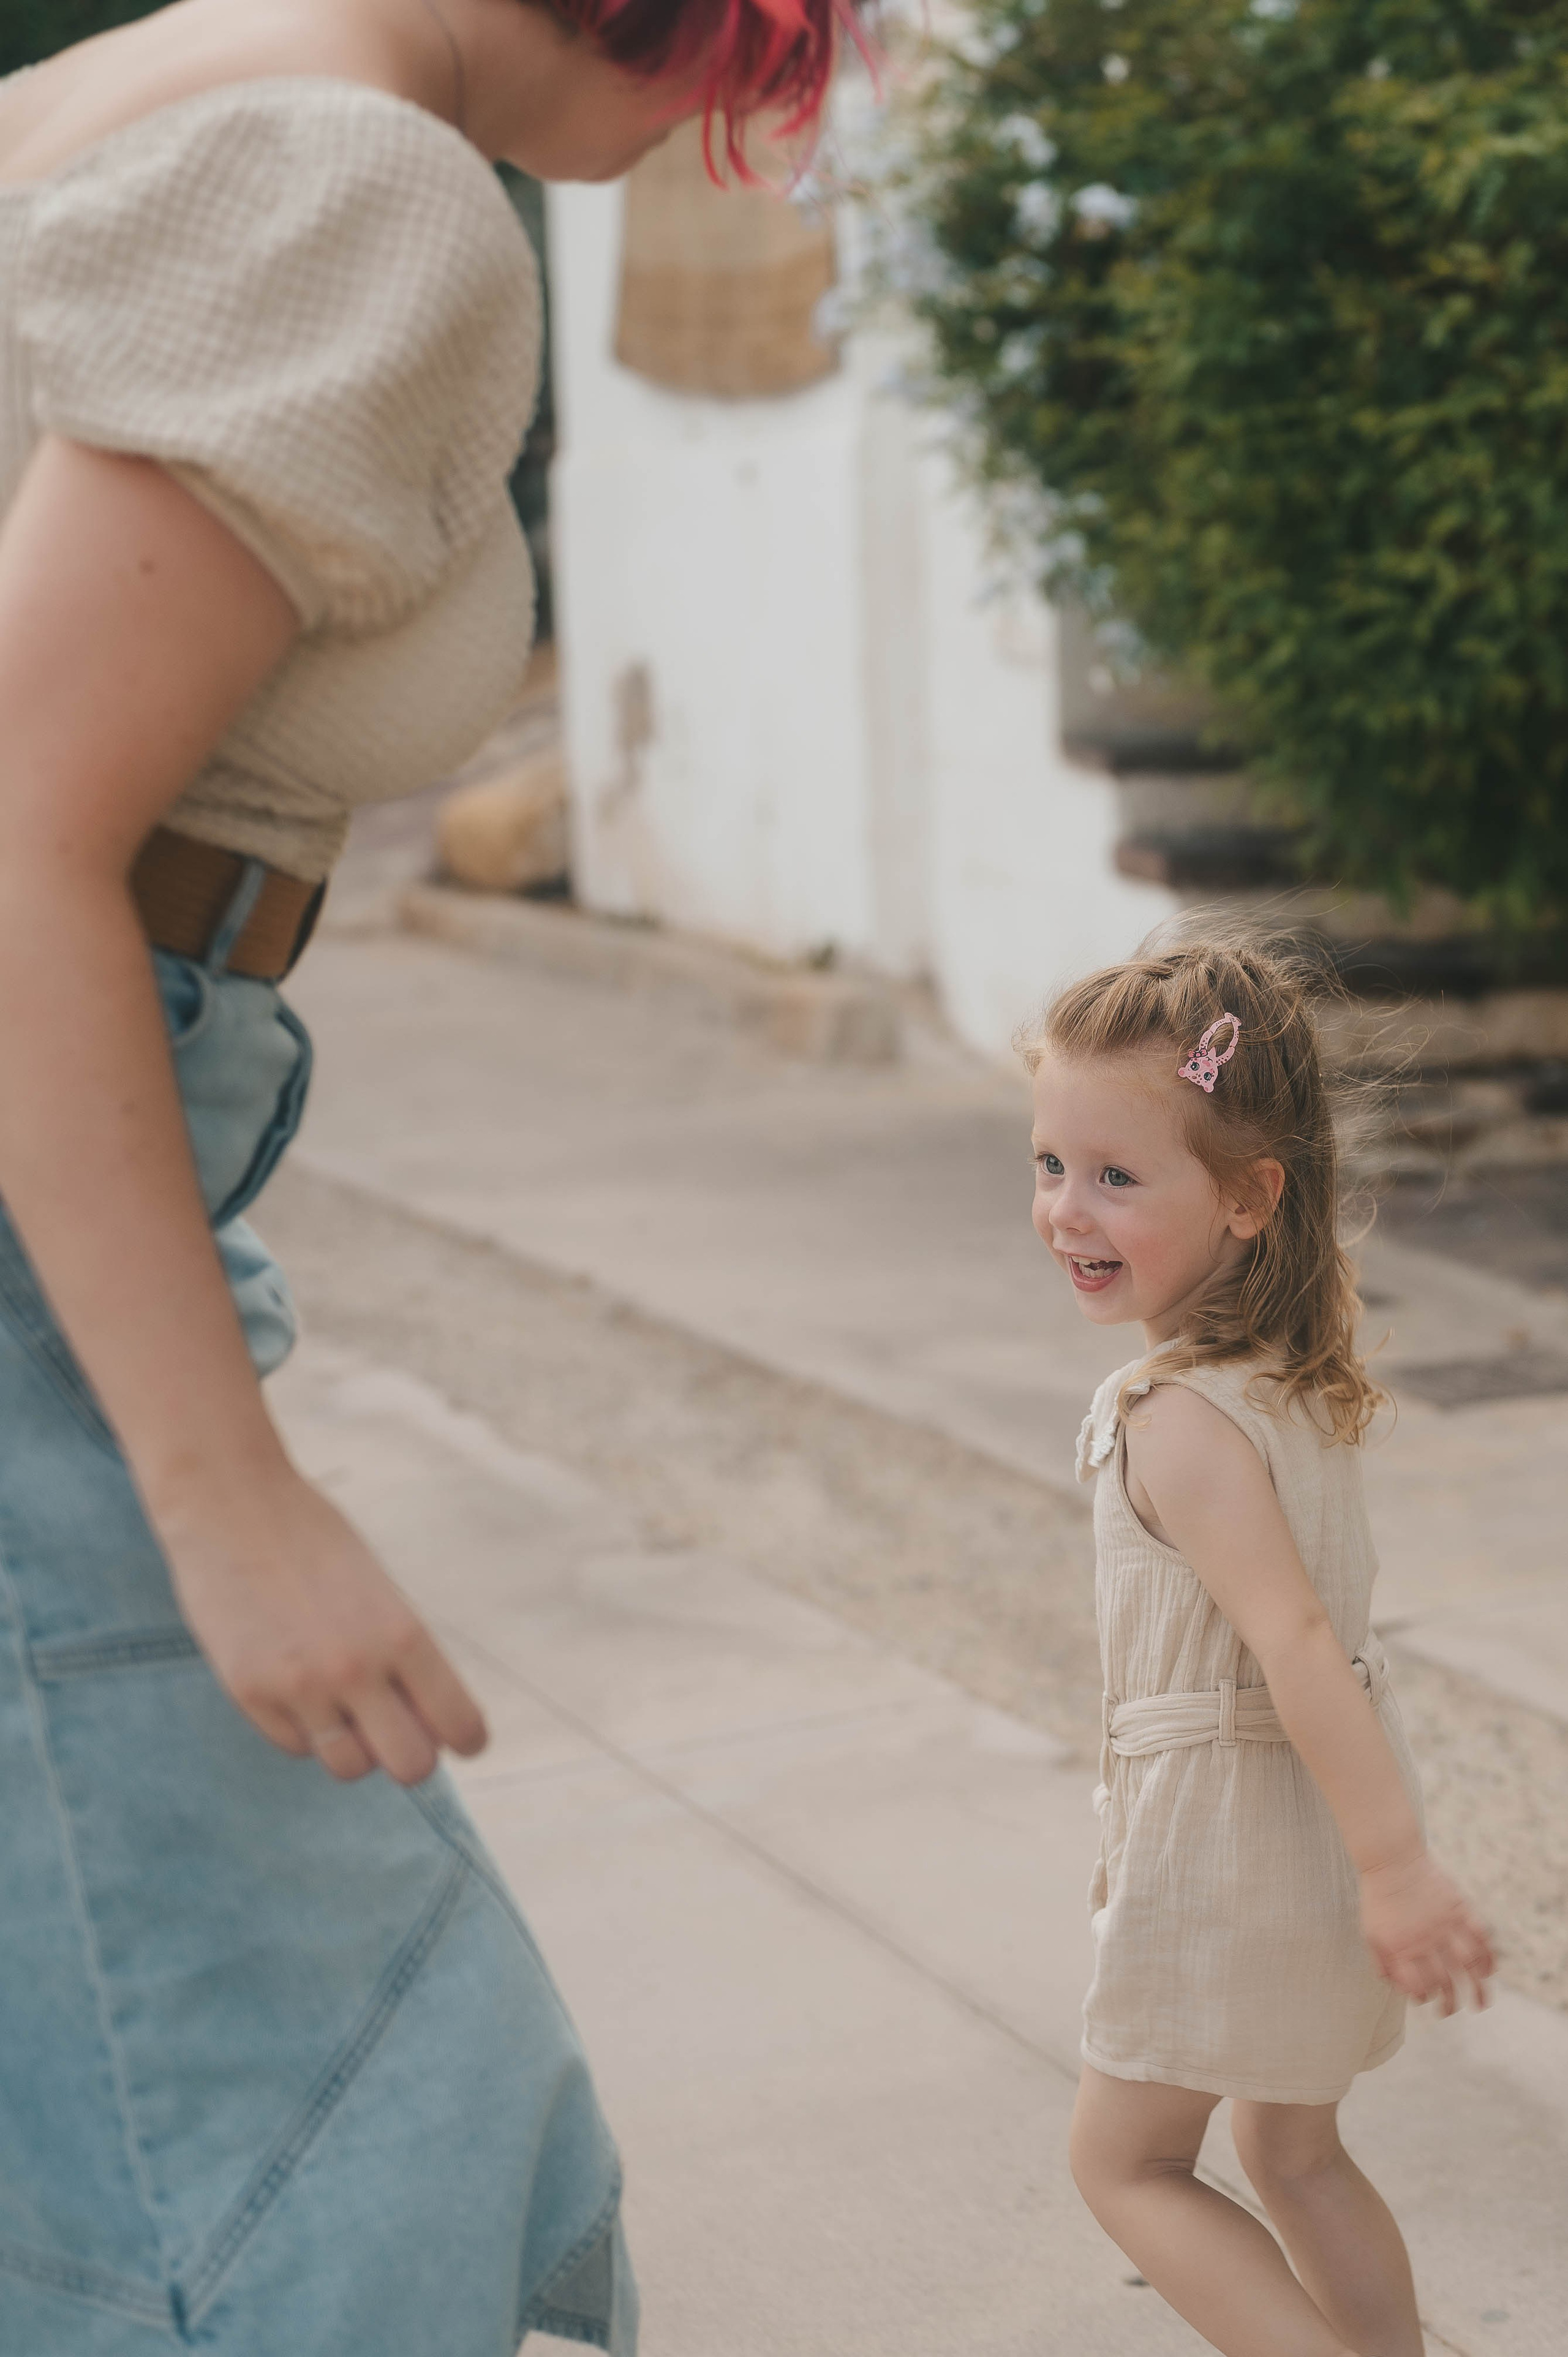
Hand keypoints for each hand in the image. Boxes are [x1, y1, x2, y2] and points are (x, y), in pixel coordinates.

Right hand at [161, 1460, 487, 1784]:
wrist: (231, 1502)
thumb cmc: (314, 1540)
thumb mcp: (378, 1590)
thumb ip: (404, 1657)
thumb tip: (428, 1727)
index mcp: (403, 1633)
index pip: (458, 1724)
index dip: (466, 1739)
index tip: (460, 1739)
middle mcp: (355, 1667)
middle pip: (411, 1767)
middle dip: (410, 1756)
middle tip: (397, 1729)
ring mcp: (299, 1686)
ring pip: (350, 1768)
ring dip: (354, 1747)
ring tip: (341, 1703)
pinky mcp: (248, 1694)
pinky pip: (295, 1747)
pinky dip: (303, 1729)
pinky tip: (293, 1684)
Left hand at [1360, 1852, 1495, 2013]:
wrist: (1391, 1860)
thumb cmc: (1378, 1899)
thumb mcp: (1370, 1932)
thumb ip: (1381, 1961)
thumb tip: (1394, 1986)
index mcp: (1401, 1947)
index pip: (1418, 1984)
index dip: (1423, 1997)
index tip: (1426, 2001)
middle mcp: (1426, 1939)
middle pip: (1445, 1980)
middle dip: (1450, 2002)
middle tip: (1451, 2012)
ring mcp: (1445, 1924)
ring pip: (1469, 1963)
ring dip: (1478, 1987)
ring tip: (1481, 2003)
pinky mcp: (1459, 1908)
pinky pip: (1480, 1935)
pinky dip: (1487, 1955)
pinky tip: (1489, 1971)